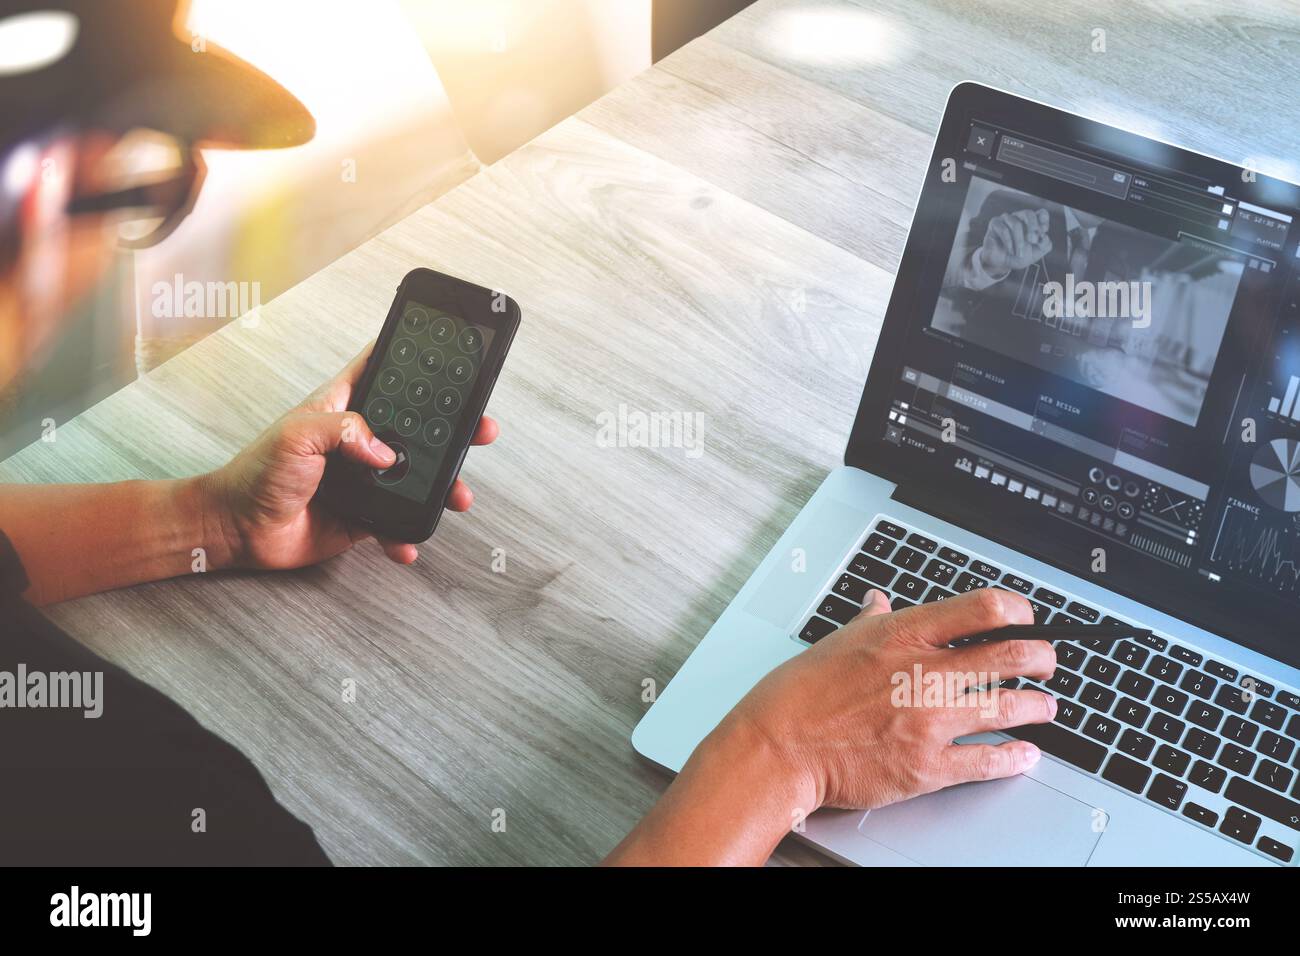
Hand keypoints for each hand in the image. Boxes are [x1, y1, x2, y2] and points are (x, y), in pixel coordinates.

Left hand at [199, 345, 498, 569]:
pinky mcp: (366, 514)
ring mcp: (367, 477)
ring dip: (444, 487)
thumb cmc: (255, 474)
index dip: (417, 359)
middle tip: (480, 428)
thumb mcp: (296, 435)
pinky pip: (399, 522)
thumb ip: (344, 430)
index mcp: (344, 406)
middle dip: (453, 427)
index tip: (452, 354)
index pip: (386, 370)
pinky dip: (407, 533)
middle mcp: (360, 439)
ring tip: (457, 495)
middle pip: (418, 425)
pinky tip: (407, 540)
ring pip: (419, 476)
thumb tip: (385, 451)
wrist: (238, 531)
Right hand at [722, 588, 1055, 813]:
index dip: (1018, 610)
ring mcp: (931, 722)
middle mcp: (925, 674)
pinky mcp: (928, 767)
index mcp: (903, 636)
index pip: (983, 609)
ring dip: (1037, 706)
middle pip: (1011, 655)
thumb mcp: (836, 641)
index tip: (1026, 618)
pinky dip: (1015, 758)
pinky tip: (1025, 754)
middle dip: (1041, 657)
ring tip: (1044, 707)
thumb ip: (870, 620)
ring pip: (1010, 707)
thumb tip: (881, 602)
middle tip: (1046, 662)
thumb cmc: (798, 695)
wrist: (779, 748)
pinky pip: (988, 761)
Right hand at [978, 208, 1051, 275]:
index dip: (1044, 220)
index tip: (1043, 231)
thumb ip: (1045, 245)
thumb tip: (1044, 236)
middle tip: (1033, 241)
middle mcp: (1019, 217)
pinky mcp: (995, 223)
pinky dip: (1009, 242)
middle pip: (1028, 213)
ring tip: (1019, 253)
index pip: (1041, 214)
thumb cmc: (1018, 257)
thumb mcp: (1035, 254)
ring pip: (1016, 224)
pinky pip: (1004, 230)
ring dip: (1019, 241)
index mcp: (1031, 223)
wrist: (1001, 264)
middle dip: (1032, 227)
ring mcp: (1006, 219)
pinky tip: (1010, 251)